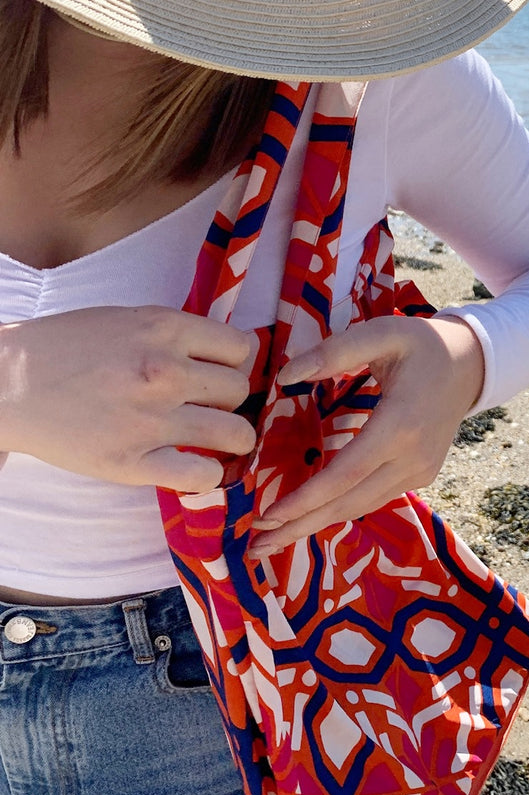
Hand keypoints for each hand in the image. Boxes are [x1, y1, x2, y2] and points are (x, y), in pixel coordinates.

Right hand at [0, 305, 256, 492]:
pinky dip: (206, 474)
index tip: (219, 373)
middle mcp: (165, 372)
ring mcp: (151, 419)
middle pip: (239, 390)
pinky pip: (201, 475)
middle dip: (229, 399)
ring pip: (235, 433)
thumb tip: (234, 352)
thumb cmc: (66, 347)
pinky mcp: (132, 463)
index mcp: (165, 329)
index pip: (241, 348)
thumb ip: (178, 334)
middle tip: (209, 406)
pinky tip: (193, 466)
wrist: (7, 383)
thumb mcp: (128, 319)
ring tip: (217, 439)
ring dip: (233, 438)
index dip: (234, 363)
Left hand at [248, 315, 484, 555]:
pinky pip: (374, 498)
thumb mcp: (381, 333)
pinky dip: (339, 511)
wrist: (469, 364)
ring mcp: (420, 471)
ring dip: (316, 525)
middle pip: (349, 502)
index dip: (306, 499)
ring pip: (361, 507)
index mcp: (401, 425)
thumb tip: (286, 377)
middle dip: (301, 526)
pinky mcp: (421, 475)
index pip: (346, 473)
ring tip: (273, 541)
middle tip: (256, 546)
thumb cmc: (421, 344)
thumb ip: (335, 352)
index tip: (268, 515)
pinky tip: (310, 518)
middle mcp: (412, 458)